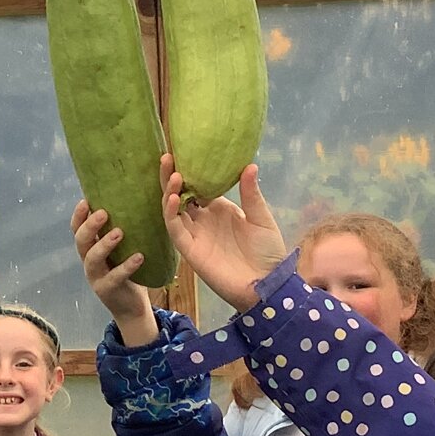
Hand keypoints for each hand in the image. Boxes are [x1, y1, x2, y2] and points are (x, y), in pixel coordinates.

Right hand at [71, 202, 157, 347]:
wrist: (131, 306)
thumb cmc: (127, 270)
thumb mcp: (120, 250)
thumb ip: (120, 230)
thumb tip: (131, 200)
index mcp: (90, 249)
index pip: (77, 229)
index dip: (78, 216)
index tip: (86, 201)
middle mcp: (88, 261)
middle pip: (81, 241)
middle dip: (90, 226)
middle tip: (104, 213)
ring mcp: (96, 277)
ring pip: (93, 259)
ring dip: (104, 244)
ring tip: (119, 233)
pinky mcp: (108, 290)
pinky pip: (115, 277)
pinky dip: (127, 266)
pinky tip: (139, 256)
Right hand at [161, 159, 286, 313]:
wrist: (267, 283)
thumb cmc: (267, 252)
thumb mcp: (261, 218)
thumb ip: (251, 194)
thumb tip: (249, 164)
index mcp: (219, 209)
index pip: (198, 186)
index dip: (190, 171)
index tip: (183, 151)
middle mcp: (203, 220)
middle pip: (181, 194)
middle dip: (171, 177)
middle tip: (167, 156)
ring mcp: (195, 234)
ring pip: (173, 210)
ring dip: (169, 192)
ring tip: (172, 174)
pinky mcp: (190, 249)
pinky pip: (176, 229)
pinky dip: (171, 213)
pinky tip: (175, 197)